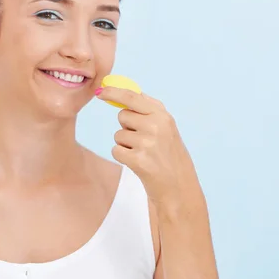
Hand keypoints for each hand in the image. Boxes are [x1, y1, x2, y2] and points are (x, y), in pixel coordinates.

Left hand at [96, 87, 200, 208]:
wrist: (178, 187)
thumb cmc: (169, 155)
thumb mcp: (166, 127)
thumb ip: (147, 109)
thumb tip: (121, 92)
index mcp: (163, 115)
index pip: (132, 97)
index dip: (113, 92)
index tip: (100, 91)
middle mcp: (156, 126)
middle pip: (122, 115)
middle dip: (127, 126)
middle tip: (144, 140)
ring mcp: (148, 143)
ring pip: (118, 134)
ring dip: (126, 144)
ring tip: (144, 153)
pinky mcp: (138, 160)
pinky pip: (116, 150)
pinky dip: (123, 157)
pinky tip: (138, 163)